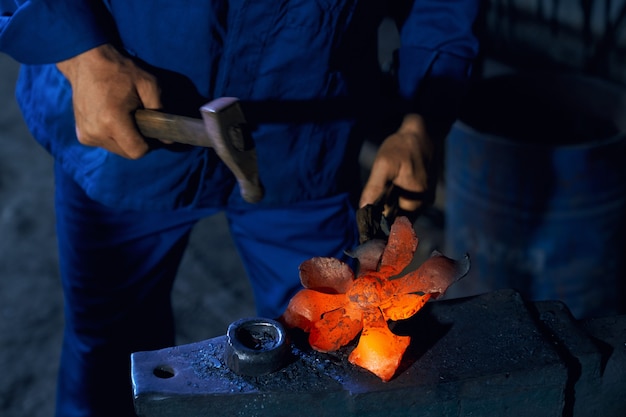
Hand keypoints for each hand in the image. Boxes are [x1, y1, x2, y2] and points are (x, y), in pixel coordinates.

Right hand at [56, 44, 162, 158]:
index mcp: (112, 121)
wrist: (86, 62)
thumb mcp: (149, 85)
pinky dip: (113, 136)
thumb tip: (169, 138)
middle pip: (127, 153)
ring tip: (126, 118)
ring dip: (125, 140)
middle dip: (138, 142)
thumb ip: (161, 111)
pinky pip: (105, 144)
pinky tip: (113, 119)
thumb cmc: (120, 71)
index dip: (149, 144)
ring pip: (117, 150)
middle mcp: (96, 132)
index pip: (137, 151)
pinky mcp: (82, 135)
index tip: (151, 131)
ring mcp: (86, 135)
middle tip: (140, 122)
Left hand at [359, 114, 434, 216]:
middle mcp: (424, 204)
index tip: (368, 226)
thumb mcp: (384, 164)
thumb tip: (363, 208)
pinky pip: (407, 202)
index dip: (381, 227)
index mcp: (416, 201)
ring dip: (390, 207)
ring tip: (379, 198)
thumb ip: (374, 188)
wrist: (422, 131)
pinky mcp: (423, 191)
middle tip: (370, 209)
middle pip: (400, 219)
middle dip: (384, 216)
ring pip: (403, 210)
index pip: (397, 226)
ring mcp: (425, 198)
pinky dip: (396, 200)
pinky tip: (389, 190)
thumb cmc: (402, 146)